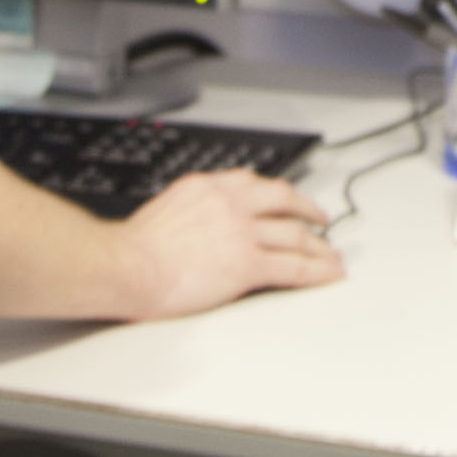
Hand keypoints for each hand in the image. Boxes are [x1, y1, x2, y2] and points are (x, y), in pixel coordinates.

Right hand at [107, 168, 343, 319]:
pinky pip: (294, 267)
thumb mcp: (165, 209)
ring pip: (295, 235)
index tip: (285, 200)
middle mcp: (231, 203)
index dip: (276, 194)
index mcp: (208, 186)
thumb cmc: (132, 249)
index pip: (253, 183)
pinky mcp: (248, 264)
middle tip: (320, 219)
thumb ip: (191, 211)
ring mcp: (242, 232)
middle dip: (307, 210)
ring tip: (331, 256)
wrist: (126, 266)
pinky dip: (318, 271)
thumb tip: (198, 225)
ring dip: (319, 247)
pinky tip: (328, 274)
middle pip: (284, 200)